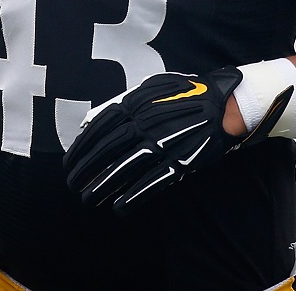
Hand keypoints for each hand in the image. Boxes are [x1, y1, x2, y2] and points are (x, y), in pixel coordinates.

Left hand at [62, 67, 291, 213]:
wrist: (226, 104)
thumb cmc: (187, 94)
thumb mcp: (153, 87)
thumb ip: (124, 101)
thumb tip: (93, 119)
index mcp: (138, 103)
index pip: (101, 127)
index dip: (83, 146)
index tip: (70, 161)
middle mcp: (147, 122)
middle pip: (108, 148)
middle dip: (86, 168)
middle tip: (72, 183)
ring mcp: (163, 142)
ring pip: (126, 167)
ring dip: (104, 185)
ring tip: (87, 199)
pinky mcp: (180, 161)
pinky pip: (153, 181)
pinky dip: (134, 195)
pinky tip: (119, 208)